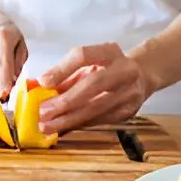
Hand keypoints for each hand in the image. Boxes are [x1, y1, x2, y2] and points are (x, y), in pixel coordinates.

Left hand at [36, 42, 154, 133]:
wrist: (142, 76)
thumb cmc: (107, 68)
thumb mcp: (89, 63)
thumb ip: (65, 72)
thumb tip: (37, 86)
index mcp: (110, 52)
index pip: (84, 55)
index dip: (62, 69)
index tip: (43, 82)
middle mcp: (124, 70)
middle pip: (93, 84)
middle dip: (66, 101)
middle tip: (44, 112)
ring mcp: (130, 92)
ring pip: (97, 108)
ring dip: (69, 119)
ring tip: (48, 125)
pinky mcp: (129, 112)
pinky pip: (100, 120)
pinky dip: (80, 125)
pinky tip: (63, 128)